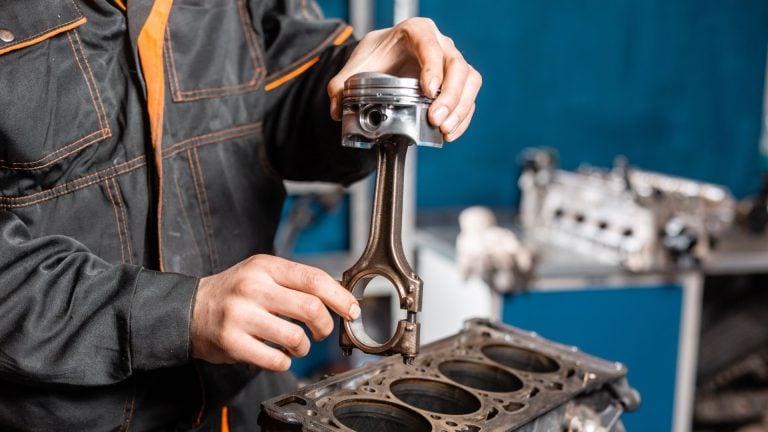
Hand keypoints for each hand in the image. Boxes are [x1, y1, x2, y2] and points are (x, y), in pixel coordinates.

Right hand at [191, 255, 360, 370]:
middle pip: (311, 308)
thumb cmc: (234, 293)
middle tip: (322, 331)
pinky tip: (279, 355)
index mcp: (266, 267)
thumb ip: (295, 281)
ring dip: (305, 347)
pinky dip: (285, 362)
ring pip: (296, 337)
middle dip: (326, 326)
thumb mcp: (262, 274)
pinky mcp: (232, 342)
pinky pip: (276, 359)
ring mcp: (241, 315)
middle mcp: (253, 288)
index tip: (351, 310)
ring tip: (297, 346)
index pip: (314, 279)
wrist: (189, 310)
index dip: (340, 297)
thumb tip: (339, 294)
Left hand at [328, 17, 481, 141]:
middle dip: (450, 96)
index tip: (428, 91)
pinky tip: (450, 133)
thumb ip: (341, 85)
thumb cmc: (377, 55)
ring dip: (460, 108)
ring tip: (445, 131)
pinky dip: (463, 116)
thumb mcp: (356, 65)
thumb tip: (337, 109)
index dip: (433, 68)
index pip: (430, 46)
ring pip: (469, 80)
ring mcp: (452, 62)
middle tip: (436, 120)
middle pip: (457, 66)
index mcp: (416, 32)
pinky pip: (470, 96)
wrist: (387, 56)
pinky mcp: (459, 81)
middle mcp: (440, 43)